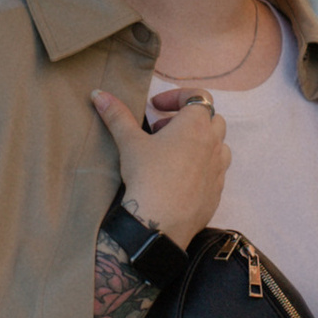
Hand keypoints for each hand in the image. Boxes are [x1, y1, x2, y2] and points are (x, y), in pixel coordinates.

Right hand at [90, 85, 228, 249]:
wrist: (161, 222)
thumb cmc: (148, 177)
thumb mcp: (129, 142)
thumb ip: (117, 115)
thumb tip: (98, 95)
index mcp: (195, 125)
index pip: (198, 95)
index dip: (177, 96)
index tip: (156, 106)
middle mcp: (213, 143)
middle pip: (211, 119)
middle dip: (188, 119)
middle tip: (161, 130)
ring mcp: (218, 169)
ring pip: (218, 145)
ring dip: (200, 142)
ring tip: (174, 153)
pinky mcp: (217, 191)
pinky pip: (216, 171)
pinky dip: (202, 166)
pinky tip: (180, 177)